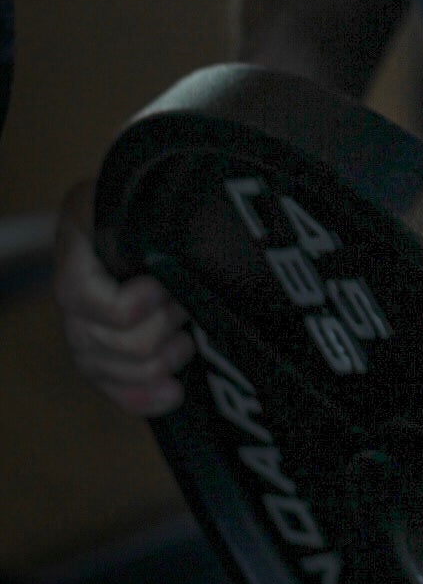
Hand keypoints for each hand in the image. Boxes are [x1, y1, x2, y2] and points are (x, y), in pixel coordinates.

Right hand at [54, 179, 191, 413]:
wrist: (166, 207)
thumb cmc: (163, 192)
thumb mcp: (153, 187)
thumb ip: (154, 208)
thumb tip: (175, 232)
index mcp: (79, 240)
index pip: (80, 296)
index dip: (126, 306)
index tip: (162, 290)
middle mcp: (75, 288)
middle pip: (103, 342)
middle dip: (157, 329)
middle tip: (186, 305)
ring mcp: (86, 325)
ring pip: (111, 369)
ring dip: (159, 359)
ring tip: (186, 335)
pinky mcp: (107, 351)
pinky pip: (113, 388)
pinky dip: (141, 397)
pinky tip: (171, 395)